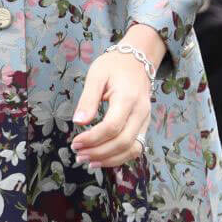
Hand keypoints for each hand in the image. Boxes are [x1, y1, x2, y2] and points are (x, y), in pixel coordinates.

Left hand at [71, 38, 158, 166]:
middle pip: (123, 142)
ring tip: (88, 161)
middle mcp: (141, 112)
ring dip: (110, 159)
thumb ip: (87, 100)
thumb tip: (78, 123)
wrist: (138, 60)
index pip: (112, 126)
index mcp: (128, 98)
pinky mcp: (144, 126)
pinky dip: (119, 157)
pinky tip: (102, 159)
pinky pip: (135, 147)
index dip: (92, 139)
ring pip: (132, 149)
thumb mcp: (96, 75)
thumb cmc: (114, 66)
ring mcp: (145, 120)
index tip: (75, 142)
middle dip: (99, 152)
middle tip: (78, 155)